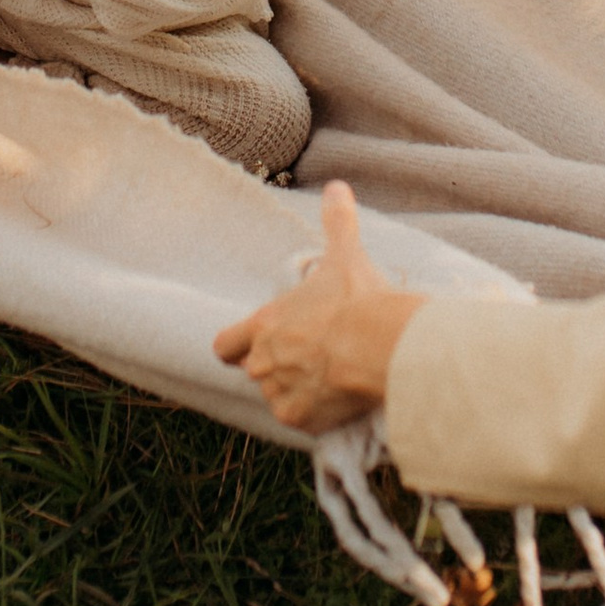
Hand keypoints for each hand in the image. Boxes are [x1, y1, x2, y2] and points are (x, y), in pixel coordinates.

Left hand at [214, 179, 424, 431]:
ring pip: (278, 395)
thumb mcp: (345, 255)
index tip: (252, 345)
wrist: (379, 344)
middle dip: (276, 365)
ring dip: (296, 388)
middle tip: (310, 355)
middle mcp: (262, 361)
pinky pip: (300, 418)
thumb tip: (337, 187)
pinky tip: (337, 398)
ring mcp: (278, 391)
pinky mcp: (299, 418)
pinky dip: (315, 412)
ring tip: (330, 376)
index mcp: (264, 325)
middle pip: (254, 370)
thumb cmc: (357, 299)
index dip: (236, 346)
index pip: (225, 345)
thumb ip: (337, 222)